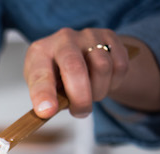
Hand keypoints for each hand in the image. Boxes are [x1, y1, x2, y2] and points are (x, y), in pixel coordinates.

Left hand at [24, 28, 159, 118]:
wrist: (80, 52)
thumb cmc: (57, 75)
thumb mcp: (44, 87)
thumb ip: (48, 100)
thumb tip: (51, 111)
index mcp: (39, 53)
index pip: (40, 76)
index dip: (43, 95)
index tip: (47, 112)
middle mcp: (62, 39)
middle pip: (75, 68)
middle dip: (80, 97)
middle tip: (80, 112)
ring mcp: (87, 35)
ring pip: (102, 67)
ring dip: (99, 91)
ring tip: (91, 96)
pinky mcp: (109, 36)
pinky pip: (120, 65)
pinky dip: (114, 82)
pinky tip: (104, 83)